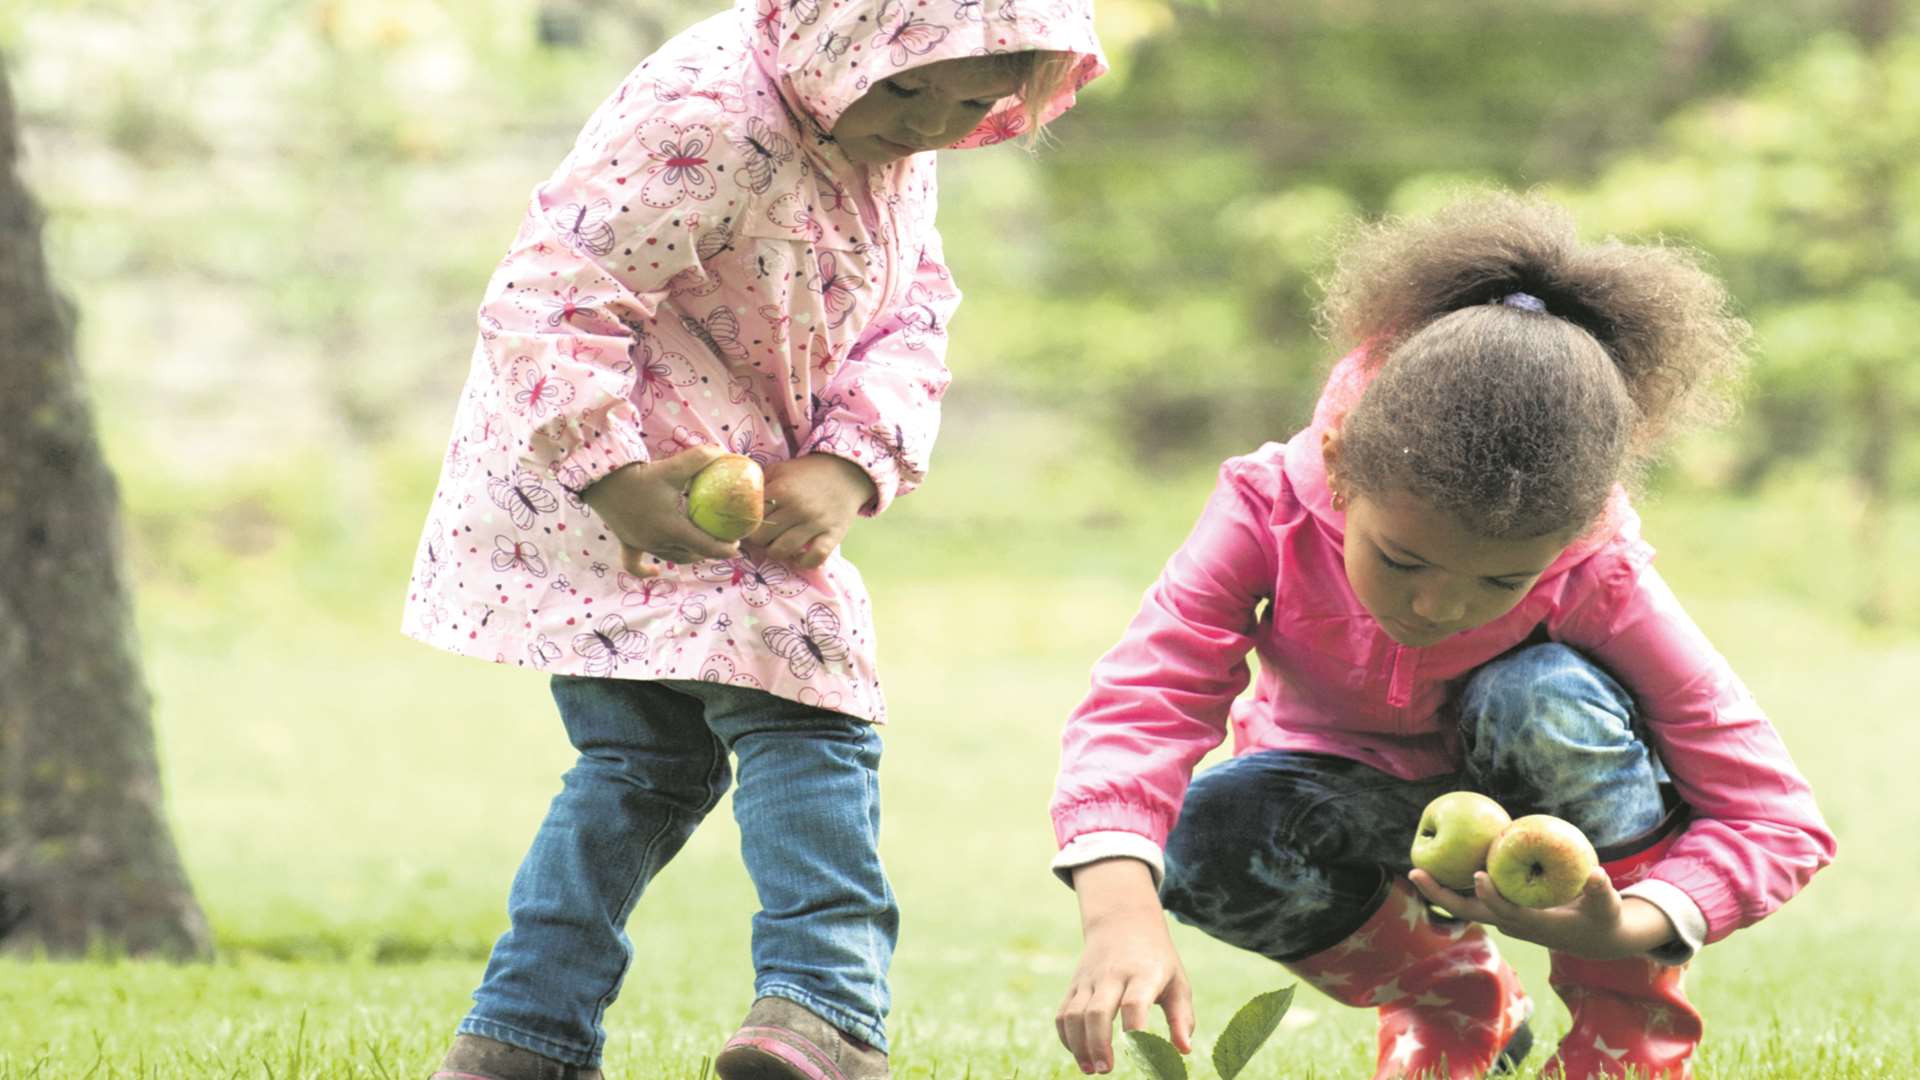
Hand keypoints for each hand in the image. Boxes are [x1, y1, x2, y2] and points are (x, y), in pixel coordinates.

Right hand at [580, 445, 742, 576]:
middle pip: (691, 554)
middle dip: (709, 552)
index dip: (725, 550)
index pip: (707, 546)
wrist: (602, 479)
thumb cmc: (640, 475)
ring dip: (688, 555)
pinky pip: (635, 564)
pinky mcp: (627, 542)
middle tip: (722, 542)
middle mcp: (658, 542)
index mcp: (673, 528)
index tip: (738, 546)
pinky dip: (646, 571)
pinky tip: (657, 572)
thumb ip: (701, 459)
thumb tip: (726, 453)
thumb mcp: (673, 466)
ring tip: (700, 548)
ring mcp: (642, 544)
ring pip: (671, 557)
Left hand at [746, 454, 875, 568]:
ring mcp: (815, 523)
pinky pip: (814, 559)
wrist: (846, 473)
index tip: (747, 527)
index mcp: (781, 490)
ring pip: (782, 551)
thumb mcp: (781, 469)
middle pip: (762, 538)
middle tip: (763, 537)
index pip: (751, 518)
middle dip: (759, 540)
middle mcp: (797, 508)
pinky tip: (799, 556)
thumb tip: (734, 498)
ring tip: (778, 545)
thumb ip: (759, 483)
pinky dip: (803, 562)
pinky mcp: (832, 535)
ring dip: (777, 552)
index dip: (745, 525)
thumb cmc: (808, 473)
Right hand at [1057, 860, 1195, 1074]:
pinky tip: (1080, 1054)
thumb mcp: (1177, 982)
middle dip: (1098, 1043)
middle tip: (1106, 1070)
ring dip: (1079, 1045)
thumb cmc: (1157, 959)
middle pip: (1097, 1011)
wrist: (1123, 921)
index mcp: (1143, 974)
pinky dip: (1067, 1037)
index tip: (1139, 1053)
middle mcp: (1112, 975)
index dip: (1134, 1028)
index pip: (1134, 1003)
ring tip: (1090, 1069)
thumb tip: (1184, 1051)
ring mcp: (1090, 979)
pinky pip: (1063, 1013)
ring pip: (1074, 1014)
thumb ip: (1182, 1018)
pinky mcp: (1075, 984)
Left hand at [1407, 867, 1676, 959]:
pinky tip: (1440, 863)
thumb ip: (1601, 892)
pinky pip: (1473, 898)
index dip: (1491, 896)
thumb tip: (1597, 873)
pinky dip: (1455, 885)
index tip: (1478, 876)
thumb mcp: (1606, 907)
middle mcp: (1512, 923)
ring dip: (1440, 890)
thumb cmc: (1601, 918)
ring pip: (1465, 906)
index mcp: (1534, 923)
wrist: (1594, 939)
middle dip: (1441, 895)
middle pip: (1469, 911)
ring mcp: (1504, 918)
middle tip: (1414, 872)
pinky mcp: (1502, 911)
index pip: (1506, 911)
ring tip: (1415, 869)